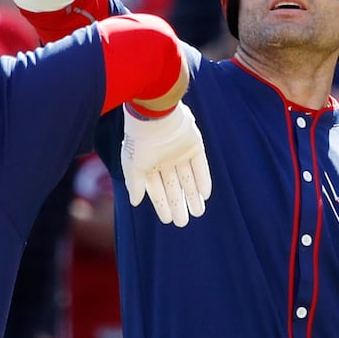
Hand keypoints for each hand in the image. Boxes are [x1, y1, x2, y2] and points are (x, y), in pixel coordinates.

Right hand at [120, 101, 211, 226]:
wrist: (155, 115)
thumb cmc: (140, 141)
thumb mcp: (133, 166)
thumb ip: (135, 185)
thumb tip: (135, 203)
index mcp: (149, 164)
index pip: (156, 188)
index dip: (161, 204)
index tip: (167, 220)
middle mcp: (165, 159)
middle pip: (173, 186)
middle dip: (178, 204)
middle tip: (183, 222)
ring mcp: (180, 152)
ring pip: (188, 178)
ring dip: (193, 195)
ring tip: (198, 212)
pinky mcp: (194, 144)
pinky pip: (200, 166)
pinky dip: (203, 179)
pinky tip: (205, 195)